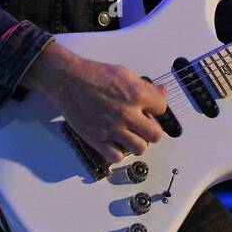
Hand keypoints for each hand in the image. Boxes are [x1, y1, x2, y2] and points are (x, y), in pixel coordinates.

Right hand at [24, 43, 167, 163]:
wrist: (69, 80)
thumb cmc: (94, 75)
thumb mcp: (125, 74)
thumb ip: (145, 86)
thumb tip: (162, 91)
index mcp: (136, 95)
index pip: (162, 109)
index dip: (156, 109)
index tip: (150, 109)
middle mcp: (126, 114)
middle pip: (155, 135)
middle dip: (150, 129)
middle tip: (142, 125)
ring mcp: (112, 129)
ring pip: (140, 148)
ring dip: (137, 142)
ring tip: (129, 134)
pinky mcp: (97, 139)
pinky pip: (117, 157)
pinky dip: (118, 152)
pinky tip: (115, 141)